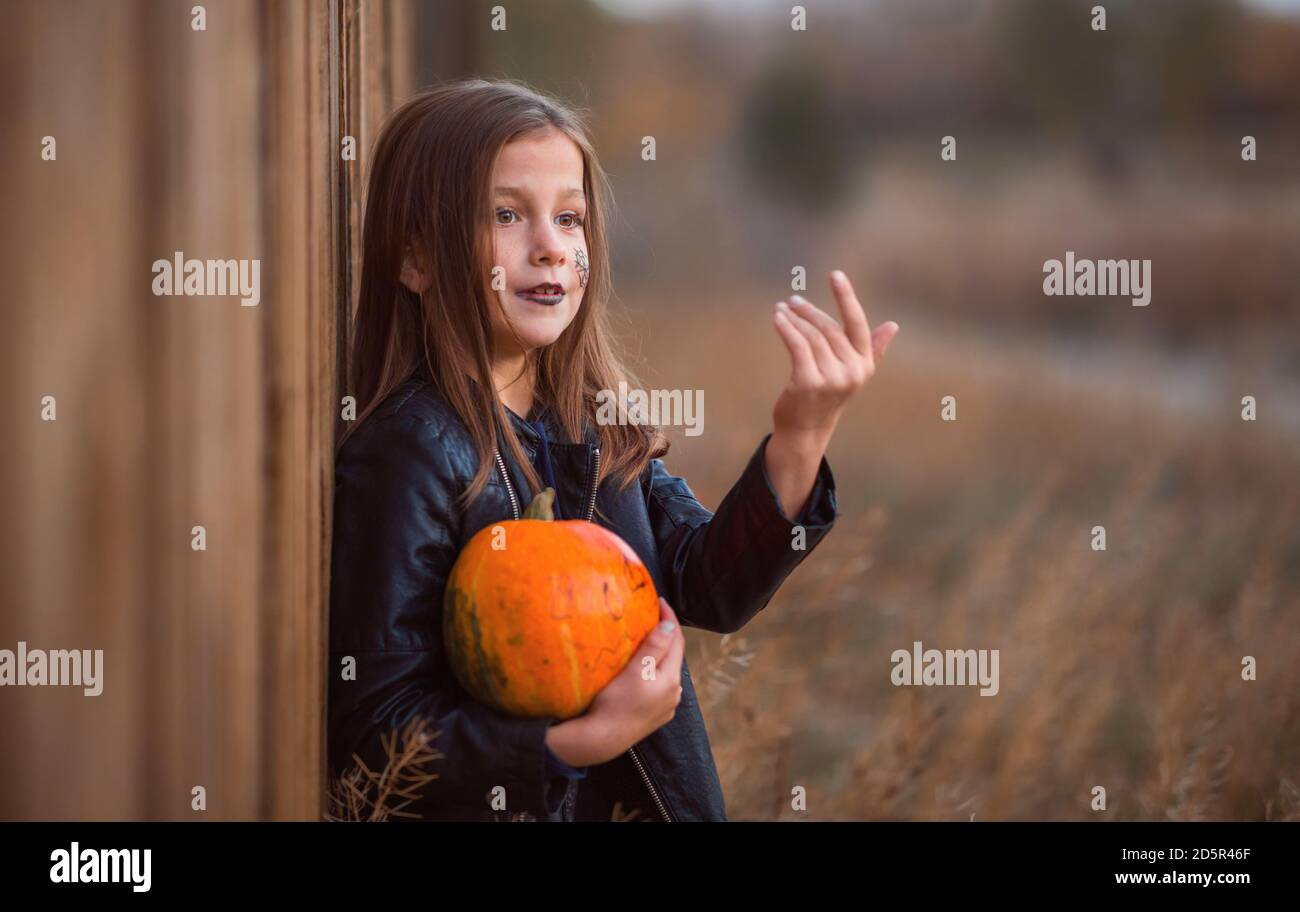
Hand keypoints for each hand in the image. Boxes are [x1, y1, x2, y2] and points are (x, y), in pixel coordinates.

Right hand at [545, 597, 683, 766]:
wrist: (601, 740)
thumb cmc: (614, 704)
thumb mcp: (634, 672)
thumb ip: (654, 648)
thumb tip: (669, 626)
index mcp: (671, 679)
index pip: (676, 640)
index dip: (670, 619)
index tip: (659, 601)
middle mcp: (674, 693)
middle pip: (674, 655)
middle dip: (666, 634)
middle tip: (652, 614)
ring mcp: (666, 706)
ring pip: (667, 670)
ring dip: (661, 652)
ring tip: (647, 637)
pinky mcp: (656, 715)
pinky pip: (660, 685)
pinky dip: (656, 671)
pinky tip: (644, 668)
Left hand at [771, 270, 897, 448]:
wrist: (806, 430)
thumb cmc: (827, 396)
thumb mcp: (852, 372)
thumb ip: (871, 348)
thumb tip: (893, 326)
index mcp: (864, 364)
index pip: (857, 323)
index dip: (847, 297)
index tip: (836, 274)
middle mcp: (852, 371)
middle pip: (829, 329)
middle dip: (809, 312)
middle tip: (793, 301)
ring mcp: (831, 378)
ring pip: (811, 337)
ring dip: (793, 319)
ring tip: (781, 310)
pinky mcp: (808, 382)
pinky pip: (797, 346)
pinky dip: (786, 329)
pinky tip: (777, 319)